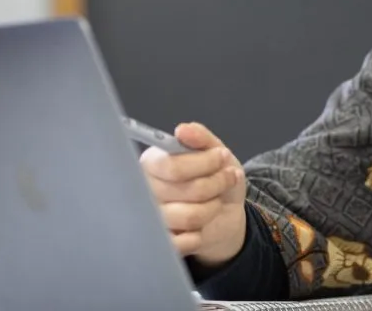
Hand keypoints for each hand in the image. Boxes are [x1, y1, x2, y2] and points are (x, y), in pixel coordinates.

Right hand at [140, 121, 247, 266]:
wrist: (224, 215)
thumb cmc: (215, 179)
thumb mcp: (216, 152)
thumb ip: (202, 139)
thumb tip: (183, 129)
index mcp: (152, 164)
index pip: (170, 166)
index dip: (203, 163)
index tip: (221, 157)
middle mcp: (144, 191)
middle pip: (184, 190)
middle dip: (216, 183)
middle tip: (226, 178)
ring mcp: (150, 220)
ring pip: (190, 216)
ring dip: (213, 207)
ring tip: (216, 201)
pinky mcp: (160, 244)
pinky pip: (183, 242)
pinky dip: (201, 234)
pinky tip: (202, 227)